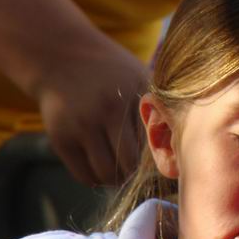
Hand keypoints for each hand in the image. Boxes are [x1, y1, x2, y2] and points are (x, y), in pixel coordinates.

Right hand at [36, 41, 149, 185]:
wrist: (61, 58)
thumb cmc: (111, 71)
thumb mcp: (138, 76)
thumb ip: (156, 105)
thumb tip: (177, 144)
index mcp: (135, 94)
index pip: (154, 141)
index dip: (160, 157)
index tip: (163, 163)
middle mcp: (109, 110)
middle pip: (131, 162)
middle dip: (139, 174)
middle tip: (143, 176)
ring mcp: (83, 125)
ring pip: (107, 173)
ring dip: (117, 180)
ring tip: (124, 175)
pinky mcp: (61, 138)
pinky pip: (84, 174)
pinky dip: (96, 179)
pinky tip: (104, 171)